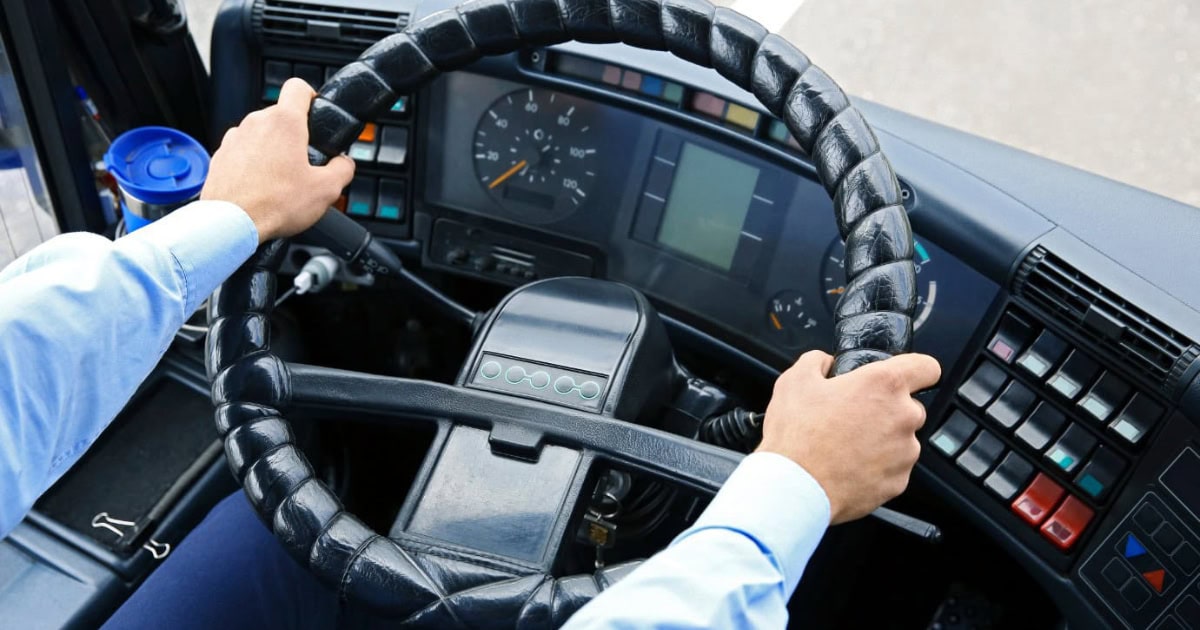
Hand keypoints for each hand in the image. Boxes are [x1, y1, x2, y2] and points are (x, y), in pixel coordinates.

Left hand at [201, 78, 354, 242]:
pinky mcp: (220, 156)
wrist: (231, 224)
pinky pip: (242, 152)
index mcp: (285, 123)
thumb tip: (344, 163)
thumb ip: (343, 169)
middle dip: (294, 135)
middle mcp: (256, 123)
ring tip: (280, 180)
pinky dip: (252, 164)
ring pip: (260, 134)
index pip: (298, 87)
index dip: (311, 97)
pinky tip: (260, 187)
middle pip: (281, 116)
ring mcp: (235, 138)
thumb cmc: (273, 205)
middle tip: (303, 163)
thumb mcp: (326, 190)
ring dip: (272, 150)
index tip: (316, 112)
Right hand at [757, 350, 940, 523]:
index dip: (917, 370)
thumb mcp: (794, 381)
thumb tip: (824, 362)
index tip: (909, 376)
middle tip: (854, 417)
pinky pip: (894, 469)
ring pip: (903, 440)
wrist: (796, 486)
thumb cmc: (797, 436)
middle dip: (887, 409)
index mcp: (883, 385)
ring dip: (882, 440)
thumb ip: (817, 361)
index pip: (927, 367)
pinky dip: (877, 467)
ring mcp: (904, 453)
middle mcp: (903, 417)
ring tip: (846, 446)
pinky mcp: (898, 482)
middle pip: (911, 406)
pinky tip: (849, 466)